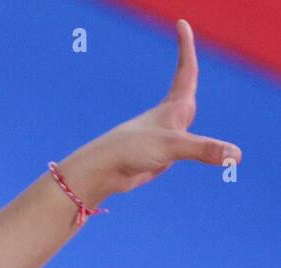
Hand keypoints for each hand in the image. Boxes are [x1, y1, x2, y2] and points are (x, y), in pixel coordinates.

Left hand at [59, 19, 240, 206]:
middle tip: (187, 50)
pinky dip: (184, 142)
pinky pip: (178, 146)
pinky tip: (179, 149)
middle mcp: (168, 119)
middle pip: (185, 88)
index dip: (185, 47)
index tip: (180, 24)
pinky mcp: (157, 156)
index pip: (186, 70)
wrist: (102, 173)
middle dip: (188, 69)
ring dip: (187, 107)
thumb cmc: (131, 151)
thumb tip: (236, 156)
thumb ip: (204, 149)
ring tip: (186, 100)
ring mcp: (162, 137)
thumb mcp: (172, 146)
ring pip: (182, 119)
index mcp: (173, 107)